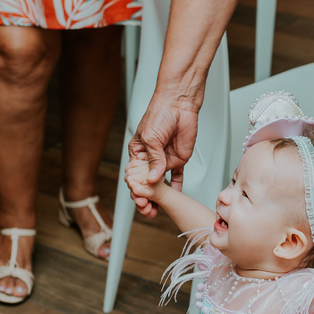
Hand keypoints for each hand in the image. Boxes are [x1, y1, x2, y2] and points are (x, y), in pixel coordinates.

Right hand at [128, 94, 199, 217]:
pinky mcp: (179, 159)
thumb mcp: (151, 138)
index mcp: (138, 153)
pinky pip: (177, 176)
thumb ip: (153, 160)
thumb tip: (153, 179)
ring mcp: (165, 160)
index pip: (134, 175)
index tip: (138, 196)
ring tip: (156, 209)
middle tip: (146, 208)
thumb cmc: (159, 114)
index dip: (135, 187)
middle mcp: (151, 158)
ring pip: (160, 183)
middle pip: (146, 183)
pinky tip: (175, 196)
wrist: (179, 104)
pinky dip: (176, 186)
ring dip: (158, 196)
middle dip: (145, 196)